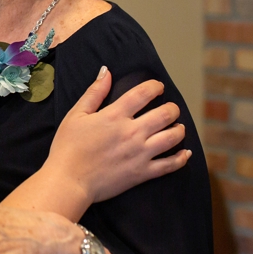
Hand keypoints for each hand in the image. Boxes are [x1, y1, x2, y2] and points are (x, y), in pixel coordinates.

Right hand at [43, 65, 190, 205]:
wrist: (67, 182)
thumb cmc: (67, 148)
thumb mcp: (76, 115)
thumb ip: (94, 92)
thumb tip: (106, 71)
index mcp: (116, 115)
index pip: (144, 93)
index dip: (156, 86)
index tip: (159, 87)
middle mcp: (132, 132)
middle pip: (165, 114)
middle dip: (172, 109)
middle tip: (170, 110)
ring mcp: (139, 153)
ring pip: (172, 137)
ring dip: (179, 130)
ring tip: (178, 128)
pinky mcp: (141, 173)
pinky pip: (169, 165)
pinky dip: (181, 159)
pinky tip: (185, 153)